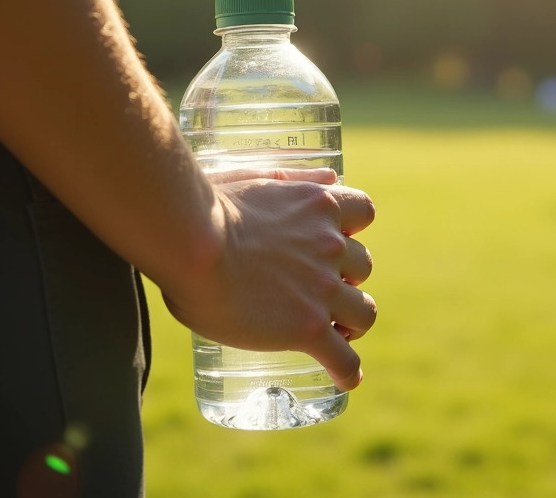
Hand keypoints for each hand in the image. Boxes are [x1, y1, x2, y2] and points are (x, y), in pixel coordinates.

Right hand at [162, 168, 376, 390]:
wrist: (191, 243)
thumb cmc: (207, 207)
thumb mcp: (257, 177)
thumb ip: (296, 178)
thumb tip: (331, 175)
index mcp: (319, 206)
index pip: (364, 211)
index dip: (352, 228)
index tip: (334, 239)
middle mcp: (331, 245)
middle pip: (363, 266)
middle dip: (346, 279)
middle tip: (322, 293)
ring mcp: (323, 289)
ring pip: (364, 313)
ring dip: (352, 322)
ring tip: (336, 334)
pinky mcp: (308, 328)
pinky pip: (344, 358)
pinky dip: (348, 371)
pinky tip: (344, 379)